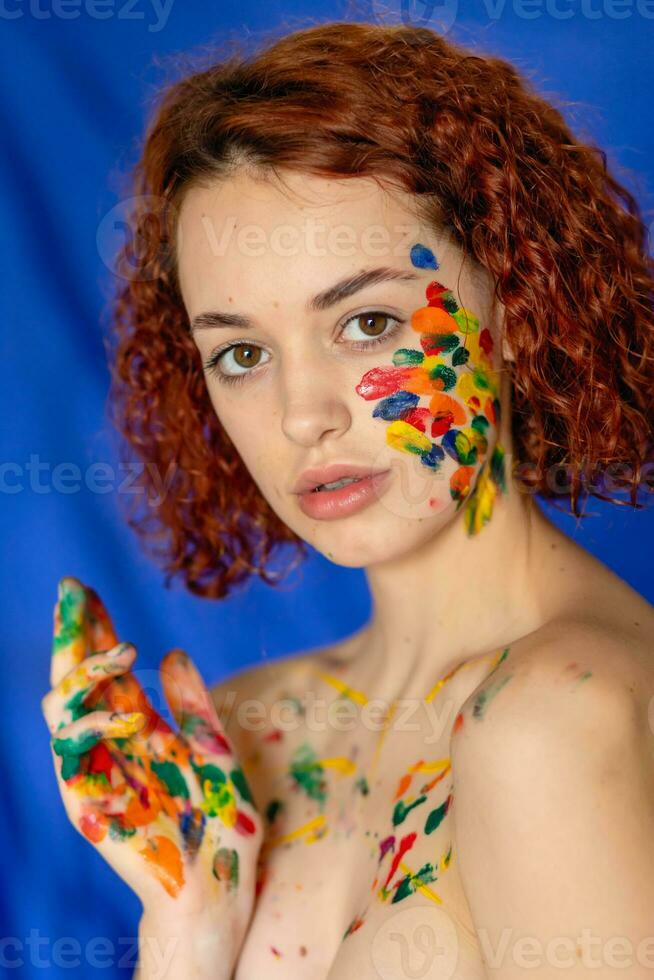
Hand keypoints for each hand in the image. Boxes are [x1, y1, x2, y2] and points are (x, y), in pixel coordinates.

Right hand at [41, 576, 263, 945]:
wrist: (216, 887)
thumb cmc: (217, 820)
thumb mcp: (213, 749)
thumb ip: (193, 704)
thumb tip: (174, 651)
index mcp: (136, 726)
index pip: (106, 667)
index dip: (93, 627)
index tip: (85, 588)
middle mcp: (108, 743)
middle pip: (76, 677)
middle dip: (72, 633)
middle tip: (71, 589)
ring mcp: (94, 772)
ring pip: (62, 710)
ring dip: (84, 673)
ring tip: (121, 648)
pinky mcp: (89, 805)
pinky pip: (74, 760)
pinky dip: (94, 731)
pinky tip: (128, 713)